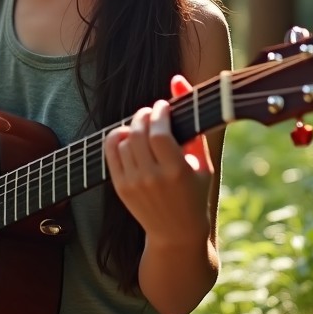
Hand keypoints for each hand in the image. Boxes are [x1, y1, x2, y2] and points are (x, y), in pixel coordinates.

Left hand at [104, 74, 213, 245]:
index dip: (159, 113)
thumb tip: (177, 79)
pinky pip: (111, 151)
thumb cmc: (195, 192)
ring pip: (123, 140)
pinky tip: (130, 137)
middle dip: (144, 115)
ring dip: (133, 126)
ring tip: (144, 126)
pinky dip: (117, 137)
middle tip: (153, 113)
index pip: (159, 133)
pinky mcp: (120, 187)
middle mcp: (153, 179)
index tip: (163, 106)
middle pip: (139, 133)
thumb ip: (192, 120)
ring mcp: (133, 184)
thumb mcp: (201, 160)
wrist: (176, 234)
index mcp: (177, 172)